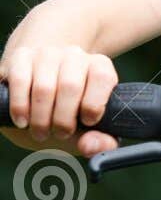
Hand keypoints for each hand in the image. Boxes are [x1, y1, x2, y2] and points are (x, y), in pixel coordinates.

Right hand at [1, 44, 120, 156]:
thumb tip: (90, 146)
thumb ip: (101, 141)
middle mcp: (75, 55)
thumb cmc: (69, 113)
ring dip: (41, 117)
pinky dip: (20, 107)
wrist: (37, 95)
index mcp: (99, 67)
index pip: (103, 77)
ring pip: (44, 87)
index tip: (87, 122)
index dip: (94, 104)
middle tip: (60, 134)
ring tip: (41, 132)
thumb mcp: (90, 129)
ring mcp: (47, 54)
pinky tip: (22, 121)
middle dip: (63, 119)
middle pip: (71, 86)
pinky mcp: (21, 57)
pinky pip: (20, 81)